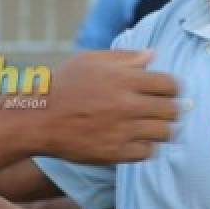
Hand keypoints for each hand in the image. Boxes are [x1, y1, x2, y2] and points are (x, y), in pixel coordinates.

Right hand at [38, 50, 179, 164]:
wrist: (38, 119)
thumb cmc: (63, 86)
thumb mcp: (89, 61)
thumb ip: (125, 58)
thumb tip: (153, 55)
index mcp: (124, 79)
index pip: (170, 85)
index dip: (172, 88)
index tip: (165, 92)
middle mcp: (127, 105)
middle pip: (172, 110)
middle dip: (169, 109)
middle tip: (160, 110)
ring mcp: (123, 130)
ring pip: (164, 133)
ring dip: (160, 128)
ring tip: (149, 125)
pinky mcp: (116, 153)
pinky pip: (148, 152)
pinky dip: (145, 146)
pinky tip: (134, 138)